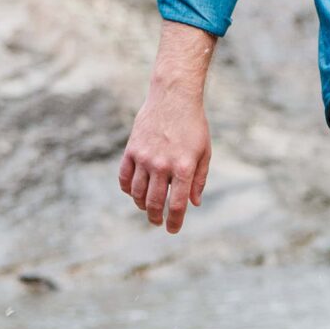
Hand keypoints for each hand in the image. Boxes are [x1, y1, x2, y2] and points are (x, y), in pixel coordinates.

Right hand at [119, 85, 212, 232]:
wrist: (173, 98)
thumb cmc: (194, 126)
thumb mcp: (204, 153)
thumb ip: (199, 180)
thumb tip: (194, 203)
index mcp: (183, 167)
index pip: (177, 204)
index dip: (174, 221)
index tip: (172, 230)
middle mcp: (162, 165)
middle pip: (155, 202)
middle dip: (156, 217)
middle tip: (157, 223)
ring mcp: (144, 158)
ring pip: (138, 193)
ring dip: (142, 205)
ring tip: (148, 209)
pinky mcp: (131, 150)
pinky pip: (125, 177)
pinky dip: (128, 189)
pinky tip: (134, 193)